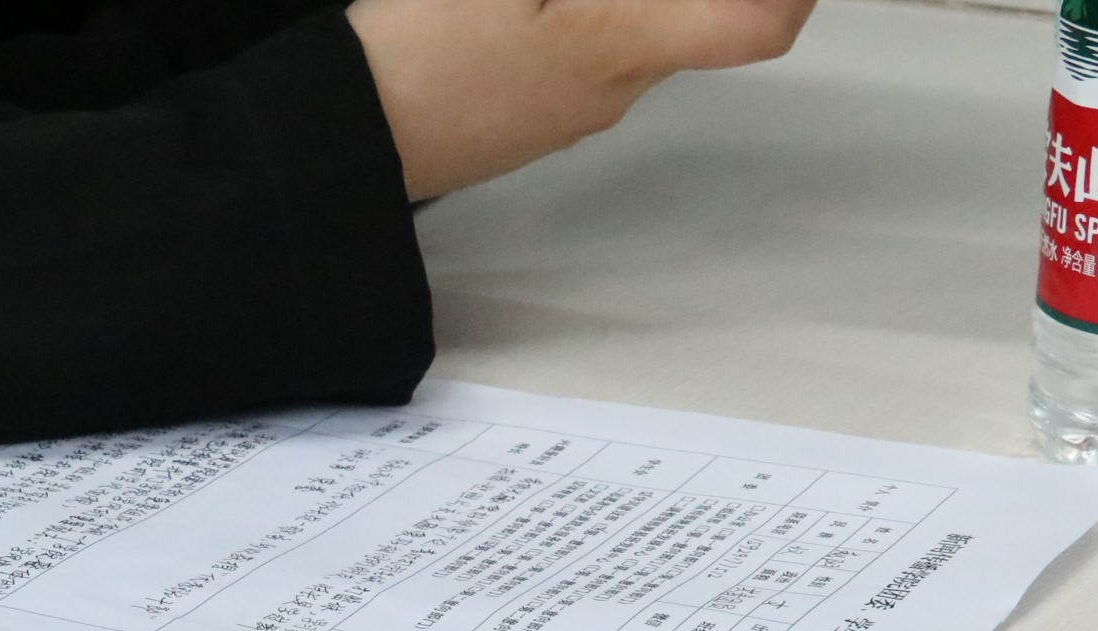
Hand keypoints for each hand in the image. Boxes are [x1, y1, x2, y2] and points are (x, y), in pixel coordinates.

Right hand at [344, 0, 816, 199]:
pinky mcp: (526, 117)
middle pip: (690, 16)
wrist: (338, 149)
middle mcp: (610, 87)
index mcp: (620, 40)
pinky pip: (577, 54)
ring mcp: (566, 111)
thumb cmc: (411, 61)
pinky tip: (517, 2)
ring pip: (630, 31)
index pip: (760, 22)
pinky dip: (573, 14)